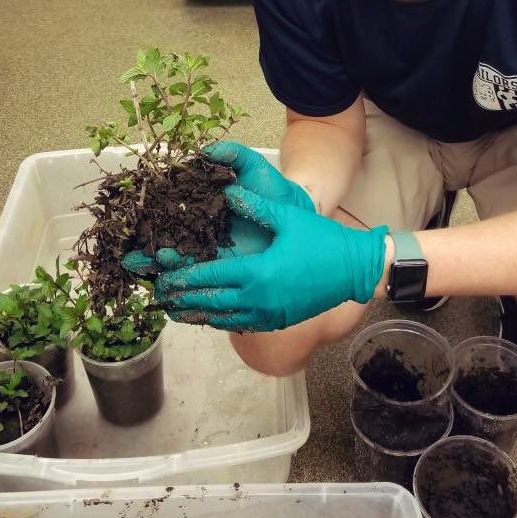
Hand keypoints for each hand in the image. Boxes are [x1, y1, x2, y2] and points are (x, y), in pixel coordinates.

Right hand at [121, 144, 311, 277]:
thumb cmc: (270, 190)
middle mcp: (199, 233)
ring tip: (154, 283)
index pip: (167, 218)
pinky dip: (186, 295)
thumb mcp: (252, 168)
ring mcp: (211, 255)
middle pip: (166, 247)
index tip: (138, 231)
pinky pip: (202, 286)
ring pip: (180, 270)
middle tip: (136, 261)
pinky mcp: (226, 273)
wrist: (296, 214)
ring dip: (163, 278)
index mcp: (199, 208)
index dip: (150, 225)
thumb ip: (232, 155)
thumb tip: (207, 149)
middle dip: (147, 256)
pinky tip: (171, 303)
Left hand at [154, 185, 387, 331]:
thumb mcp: (288, 219)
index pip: (209, 276)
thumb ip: (255, 207)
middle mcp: (258, 298)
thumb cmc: (323, 241)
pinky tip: (211, 317)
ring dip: (198, 315)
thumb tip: (228, 193)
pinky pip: (242, 325)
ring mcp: (268, 314)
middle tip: (160, 298)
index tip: (162, 279)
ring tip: (177, 312)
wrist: (356, 270)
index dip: (183, 278)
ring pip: (223, 319)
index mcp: (256, 272)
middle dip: (183, 300)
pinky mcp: (278, 320)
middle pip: (210, 302)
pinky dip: (222, 321)